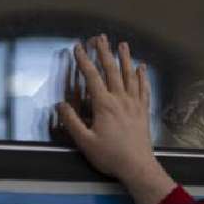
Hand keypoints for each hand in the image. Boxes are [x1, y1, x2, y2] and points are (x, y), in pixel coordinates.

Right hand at [56, 35, 175, 203]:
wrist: (138, 166)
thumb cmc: (110, 155)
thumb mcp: (85, 142)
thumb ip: (72, 122)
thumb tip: (60, 105)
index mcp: (104, 105)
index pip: (92, 77)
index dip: (84, 60)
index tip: (78, 47)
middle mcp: (120, 99)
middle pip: (112, 70)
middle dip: (105, 52)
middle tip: (100, 37)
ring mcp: (134, 104)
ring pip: (130, 76)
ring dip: (125, 59)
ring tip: (123, 44)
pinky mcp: (144, 111)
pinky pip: (143, 89)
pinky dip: (142, 76)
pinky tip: (142, 68)